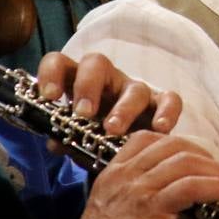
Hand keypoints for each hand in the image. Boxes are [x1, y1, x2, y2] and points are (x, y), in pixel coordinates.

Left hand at [38, 52, 180, 135]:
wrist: (129, 155)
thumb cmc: (96, 139)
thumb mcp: (77, 139)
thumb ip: (66, 138)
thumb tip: (56, 142)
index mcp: (79, 83)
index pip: (61, 63)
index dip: (52, 75)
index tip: (49, 97)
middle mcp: (107, 80)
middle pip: (97, 63)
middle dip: (88, 86)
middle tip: (83, 113)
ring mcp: (135, 90)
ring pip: (133, 88)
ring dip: (123, 108)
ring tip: (113, 130)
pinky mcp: (160, 104)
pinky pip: (170, 99)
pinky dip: (166, 112)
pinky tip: (159, 129)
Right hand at [53, 131, 218, 218]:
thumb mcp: (130, 215)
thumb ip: (163, 208)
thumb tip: (199, 215)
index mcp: (116, 170)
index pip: (148, 138)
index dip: (178, 144)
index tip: (195, 160)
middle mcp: (126, 173)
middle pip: (173, 145)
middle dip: (202, 156)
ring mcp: (137, 188)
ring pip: (184, 162)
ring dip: (213, 171)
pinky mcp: (150, 207)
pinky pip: (189, 187)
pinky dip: (213, 187)